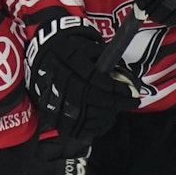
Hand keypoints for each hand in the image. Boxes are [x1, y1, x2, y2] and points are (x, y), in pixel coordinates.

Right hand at [24, 17, 136, 144]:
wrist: (44, 57)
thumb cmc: (71, 51)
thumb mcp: (88, 47)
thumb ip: (107, 60)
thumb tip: (130, 80)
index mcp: (68, 60)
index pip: (94, 79)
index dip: (115, 88)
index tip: (131, 92)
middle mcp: (58, 78)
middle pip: (90, 97)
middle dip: (115, 103)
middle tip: (132, 103)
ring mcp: (52, 96)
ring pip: (82, 114)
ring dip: (105, 116)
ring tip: (117, 112)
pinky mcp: (50, 111)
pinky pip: (73, 127)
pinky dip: (91, 128)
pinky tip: (103, 121)